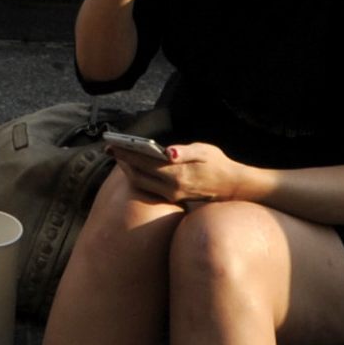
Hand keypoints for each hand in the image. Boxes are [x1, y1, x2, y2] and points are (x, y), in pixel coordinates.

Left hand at [115, 139, 245, 205]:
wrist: (232, 186)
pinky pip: (150, 188)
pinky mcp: (174, 198)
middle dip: (123, 162)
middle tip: (110, 149)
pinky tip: (134, 167)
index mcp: (178, 175)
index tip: (113, 145)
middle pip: (139, 176)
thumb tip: (168, 152)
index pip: (145, 163)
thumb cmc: (217, 163)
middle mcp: (173, 189)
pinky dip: (139, 177)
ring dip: (129, 171)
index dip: (127, 154)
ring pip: (143, 184)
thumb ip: (184, 151)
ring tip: (119, 157)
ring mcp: (173, 196)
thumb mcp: (203, 151)